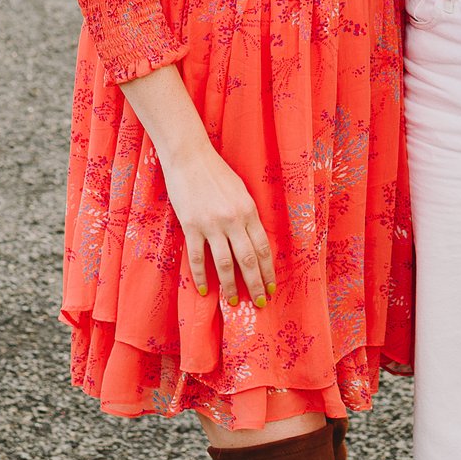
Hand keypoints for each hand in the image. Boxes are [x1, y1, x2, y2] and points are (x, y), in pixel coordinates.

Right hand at [159, 145, 275, 308]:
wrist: (189, 157)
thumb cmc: (216, 172)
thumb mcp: (240, 191)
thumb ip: (247, 216)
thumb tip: (253, 241)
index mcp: (248, 211)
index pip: (262, 248)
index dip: (268, 271)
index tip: (271, 287)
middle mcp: (233, 220)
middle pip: (248, 260)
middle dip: (255, 284)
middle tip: (260, 303)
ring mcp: (211, 224)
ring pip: (224, 263)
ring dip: (230, 286)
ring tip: (233, 302)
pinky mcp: (191, 226)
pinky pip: (197, 258)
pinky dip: (201, 276)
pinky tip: (205, 290)